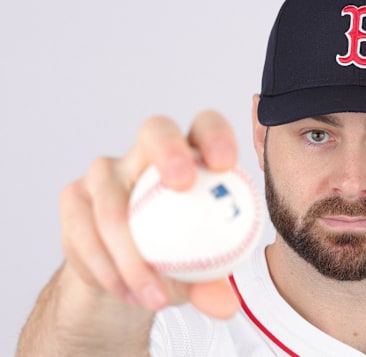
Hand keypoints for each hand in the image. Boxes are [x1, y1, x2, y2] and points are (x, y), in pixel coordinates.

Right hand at [59, 110, 240, 318]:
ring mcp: (105, 173)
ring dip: (132, 254)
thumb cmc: (175, 260)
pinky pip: (84, 233)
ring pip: (112, 201)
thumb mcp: (199, 274)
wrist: (124, 278)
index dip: (216, 135)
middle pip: (156, 130)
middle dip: (169, 150)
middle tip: (182, 184)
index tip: (226, 165)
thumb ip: (213, 282)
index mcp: (192, 157)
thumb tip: (225, 304)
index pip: (206, 127)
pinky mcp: (74, 199)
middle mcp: (146, 154)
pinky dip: (107, 269)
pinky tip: (126, 293)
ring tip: (155, 295)